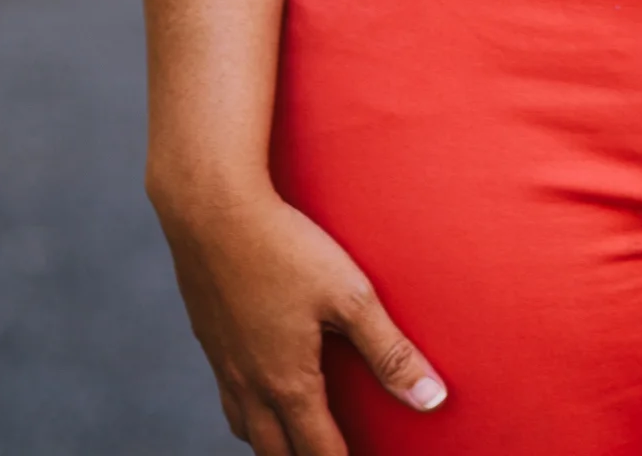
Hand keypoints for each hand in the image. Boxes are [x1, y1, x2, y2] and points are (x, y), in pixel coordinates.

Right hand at [156, 178, 446, 454]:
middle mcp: (250, 385)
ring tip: (295, 440)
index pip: (320, 451)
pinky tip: (256, 392)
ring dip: (273, 444)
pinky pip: (227, 399)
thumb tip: (431, 399)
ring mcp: (224, 364)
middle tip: (330, 455)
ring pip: (245, 430)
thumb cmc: (284, 248)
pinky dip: (246, 414)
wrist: (210, 211)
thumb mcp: (349, 295)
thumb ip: (390, 351)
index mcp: (288, 383)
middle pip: (277, 453)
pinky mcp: (209, 339)